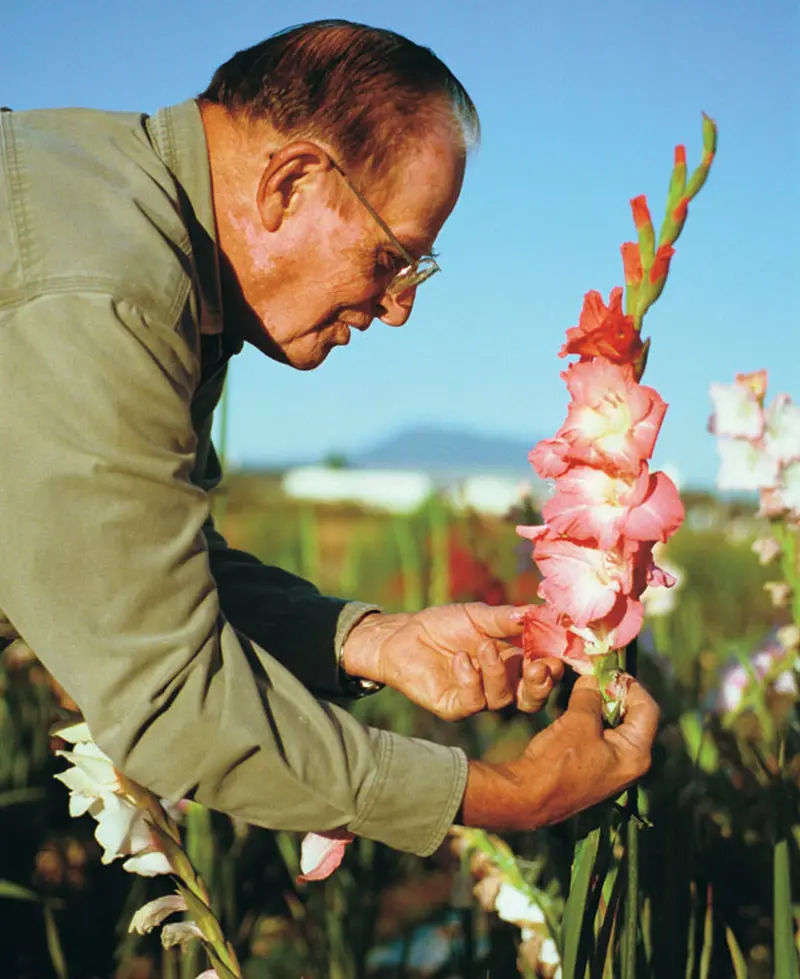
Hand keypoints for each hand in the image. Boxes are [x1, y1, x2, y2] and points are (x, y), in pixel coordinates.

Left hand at [341, 604, 564, 720]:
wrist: (404, 634)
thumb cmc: (444, 623)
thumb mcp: (479, 616)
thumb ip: (508, 618)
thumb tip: (541, 612)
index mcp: (513, 661)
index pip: (542, 672)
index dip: (553, 669)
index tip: (557, 656)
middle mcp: (500, 684)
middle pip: (531, 699)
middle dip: (539, 686)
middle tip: (537, 667)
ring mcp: (478, 698)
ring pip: (503, 700)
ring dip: (497, 672)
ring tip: (482, 646)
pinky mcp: (455, 706)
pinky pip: (473, 702)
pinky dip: (471, 679)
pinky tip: (461, 659)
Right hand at [461, 676, 658, 829]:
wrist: (528, 797)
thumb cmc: (559, 760)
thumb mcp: (578, 721)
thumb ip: (590, 696)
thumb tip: (592, 679)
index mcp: (636, 754)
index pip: (647, 709)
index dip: (630, 685)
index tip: (609, 670)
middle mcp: (630, 762)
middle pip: (632, 716)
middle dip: (613, 693)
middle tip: (594, 675)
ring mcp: (611, 766)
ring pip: (613, 725)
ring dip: (599, 704)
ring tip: (582, 687)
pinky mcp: (593, 767)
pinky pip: (599, 735)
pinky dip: (590, 719)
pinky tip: (573, 707)